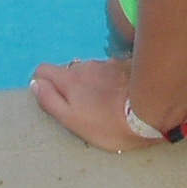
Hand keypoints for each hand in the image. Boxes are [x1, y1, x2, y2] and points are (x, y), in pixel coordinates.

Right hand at [30, 57, 149, 151]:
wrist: (151, 108)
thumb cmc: (108, 123)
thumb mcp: (73, 121)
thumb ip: (51, 101)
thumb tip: (35, 84)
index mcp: (69, 79)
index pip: (43, 70)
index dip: (42, 84)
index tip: (53, 101)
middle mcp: (86, 66)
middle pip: (67, 70)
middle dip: (68, 84)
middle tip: (81, 108)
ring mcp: (107, 63)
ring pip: (89, 70)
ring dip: (90, 82)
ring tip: (103, 103)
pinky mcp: (126, 65)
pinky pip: (109, 70)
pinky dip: (108, 80)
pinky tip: (120, 94)